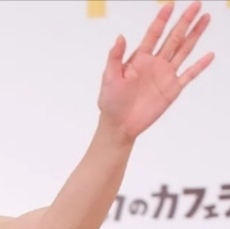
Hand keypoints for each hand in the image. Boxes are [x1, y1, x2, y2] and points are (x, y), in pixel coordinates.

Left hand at [97, 1, 213, 139]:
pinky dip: (199, 66)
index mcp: (140, 58)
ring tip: (205, 18)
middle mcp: (155, 63)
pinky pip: (189, 75)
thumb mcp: (109, 78)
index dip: (162, 20)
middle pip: (173, 37)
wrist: (119, 126)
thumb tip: (120, 37)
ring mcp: (165, 75)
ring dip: (195, 35)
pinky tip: (209, 55)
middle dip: (185, 21)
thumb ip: (114, 58)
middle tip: (196, 4)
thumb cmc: (110, 102)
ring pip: (183, 50)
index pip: (153, 34)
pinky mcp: (172, 89)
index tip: (170, 5)